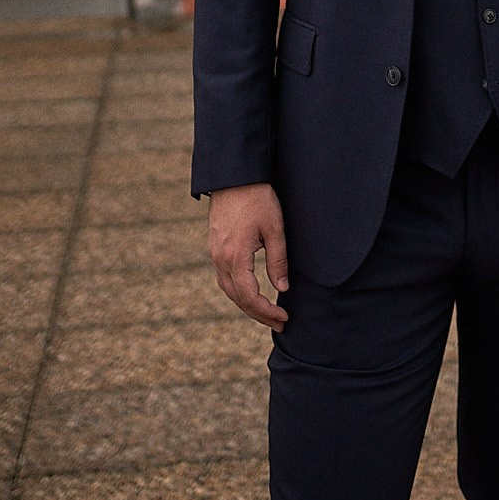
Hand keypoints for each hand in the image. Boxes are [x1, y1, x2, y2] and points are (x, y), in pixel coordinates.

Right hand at [208, 183, 290, 328]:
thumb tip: (282, 289)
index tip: (284, 317)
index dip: (267, 312)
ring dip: (247, 304)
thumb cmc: (257, 199)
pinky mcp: (214, 246)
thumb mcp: (275, 229)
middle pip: (237, 298)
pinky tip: (251, 291)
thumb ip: (278, 261)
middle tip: (280, 322)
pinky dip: (238, 290)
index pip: (249, 297)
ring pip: (228, 289)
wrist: (234, 177)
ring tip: (267, 311)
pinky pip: (224, 277)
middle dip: (258, 314)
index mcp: (235, 257)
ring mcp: (214, 253)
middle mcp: (220, 259)